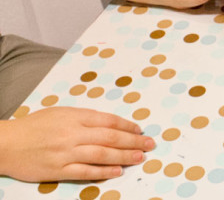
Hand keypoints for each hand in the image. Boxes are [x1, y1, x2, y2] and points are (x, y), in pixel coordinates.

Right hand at [0, 107, 154, 181]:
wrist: (6, 143)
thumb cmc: (35, 126)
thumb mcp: (61, 113)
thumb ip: (85, 117)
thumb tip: (111, 124)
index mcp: (75, 116)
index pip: (109, 120)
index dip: (128, 125)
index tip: (140, 130)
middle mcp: (73, 133)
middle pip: (110, 137)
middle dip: (133, 141)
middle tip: (149, 144)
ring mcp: (66, 152)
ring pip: (102, 154)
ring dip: (124, 156)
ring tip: (140, 157)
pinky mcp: (58, 169)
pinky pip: (85, 171)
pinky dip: (103, 171)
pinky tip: (118, 170)